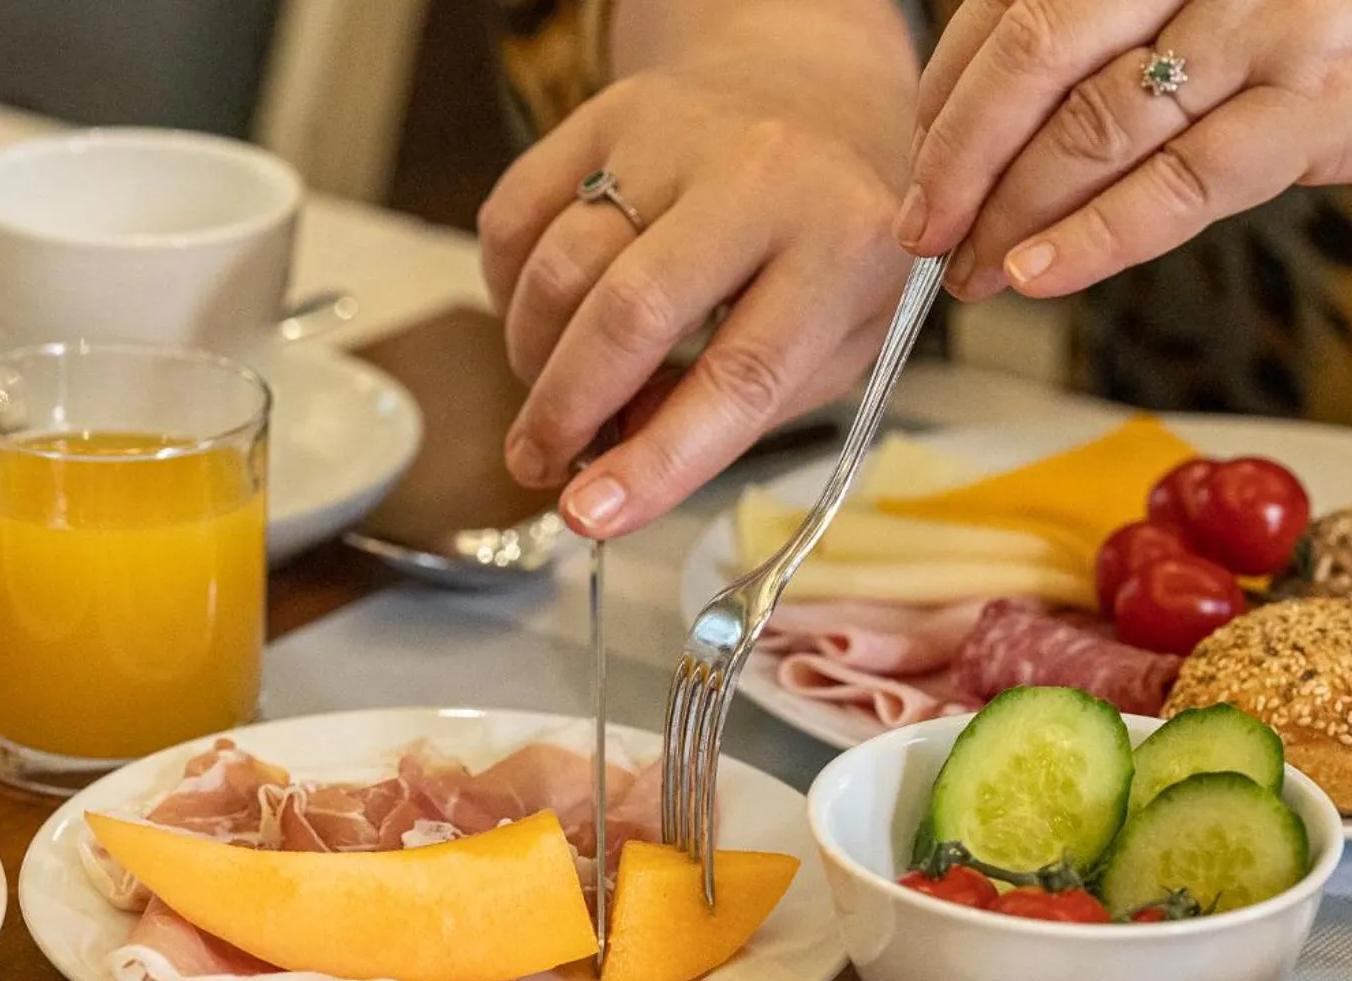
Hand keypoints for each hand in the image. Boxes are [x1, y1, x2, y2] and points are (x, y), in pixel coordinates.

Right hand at [480, 16, 916, 537]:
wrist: (816, 92)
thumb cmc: (836, 238)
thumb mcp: (840, 337)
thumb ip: (748, 408)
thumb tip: (624, 460)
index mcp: (844, 243)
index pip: (742, 376)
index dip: (660, 461)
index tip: (591, 518)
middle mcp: (760, 175)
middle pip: (629, 312)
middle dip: (567, 410)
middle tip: (540, 466)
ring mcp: (674, 134)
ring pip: (558, 266)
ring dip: (534, 359)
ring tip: (552, 402)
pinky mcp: (604, 112)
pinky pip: (515, 217)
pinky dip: (508, 292)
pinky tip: (542, 326)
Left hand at [897, 0, 1351, 300]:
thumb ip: (1181, 18)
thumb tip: (1070, 113)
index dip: (957, 82)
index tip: (927, 150)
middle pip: (1032, 51)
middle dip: (957, 150)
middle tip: (920, 224)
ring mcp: (1269, 17)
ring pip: (1092, 125)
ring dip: (1009, 209)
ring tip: (967, 270)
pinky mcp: (1325, 101)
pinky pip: (1179, 184)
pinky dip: (1093, 235)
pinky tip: (1040, 274)